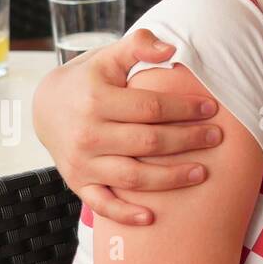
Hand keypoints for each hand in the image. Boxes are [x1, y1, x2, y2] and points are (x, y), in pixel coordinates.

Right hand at [31, 28, 223, 224]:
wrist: (45, 106)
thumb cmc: (89, 78)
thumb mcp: (109, 55)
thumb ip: (139, 45)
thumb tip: (172, 49)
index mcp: (97, 100)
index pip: (151, 107)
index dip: (184, 108)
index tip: (211, 107)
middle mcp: (88, 134)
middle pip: (148, 142)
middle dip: (188, 140)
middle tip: (217, 138)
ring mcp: (81, 162)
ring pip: (133, 176)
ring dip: (170, 178)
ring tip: (202, 173)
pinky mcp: (77, 182)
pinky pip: (102, 204)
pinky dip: (125, 214)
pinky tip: (152, 218)